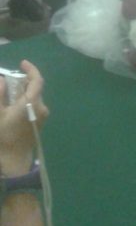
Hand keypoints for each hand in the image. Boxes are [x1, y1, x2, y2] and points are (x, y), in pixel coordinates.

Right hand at [0, 61, 47, 175]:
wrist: (13, 162)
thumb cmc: (4, 137)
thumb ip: (0, 94)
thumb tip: (2, 79)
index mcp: (33, 103)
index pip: (37, 80)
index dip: (31, 69)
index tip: (22, 63)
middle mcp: (41, 108)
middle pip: (35, 88)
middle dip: (23, 81)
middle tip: (8, 80)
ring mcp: (41, 117)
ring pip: (34, 97)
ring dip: (22, 92)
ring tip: (8, 93)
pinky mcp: (38, 123)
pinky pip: (33, 106)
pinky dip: (24, 101)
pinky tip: (12, 106)